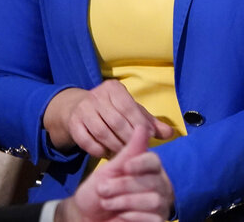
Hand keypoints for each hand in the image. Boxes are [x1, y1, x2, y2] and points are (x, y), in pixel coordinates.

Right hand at [43, 80, 175, 157]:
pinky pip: (87, 142)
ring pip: (102, 132)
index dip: (140, 124)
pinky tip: (107, 154)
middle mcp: (96, 96)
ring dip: (115, 146)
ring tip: (124, 154)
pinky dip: (99, 151)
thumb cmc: (111, 109)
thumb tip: (170, 133)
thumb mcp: (131, 111)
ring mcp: (82, 109)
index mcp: (113, 88)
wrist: (78, 108)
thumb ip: (149, 122)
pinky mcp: (73, 124)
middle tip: (137, 151)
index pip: (129, 107)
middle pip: (116, 121)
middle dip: (129, 139)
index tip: (150, 137)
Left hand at [58, 126, 173, 221]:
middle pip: (153, 180)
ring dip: (126, 201)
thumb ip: (128, 151)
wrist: (87, 217)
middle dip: (124, 185)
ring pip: (154, 200)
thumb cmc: (98, 191)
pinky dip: (133, 216)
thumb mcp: (108, 170)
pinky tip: (121, 215)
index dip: (141, 163)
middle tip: (103, 189)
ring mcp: (160, 204)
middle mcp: (159, 184)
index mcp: (148, 168)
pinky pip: (153, 218)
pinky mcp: (157, 221)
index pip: (154, 160)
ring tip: (107, 202)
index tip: (125, 167)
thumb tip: (142, 126)